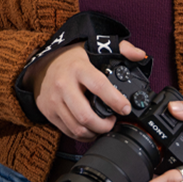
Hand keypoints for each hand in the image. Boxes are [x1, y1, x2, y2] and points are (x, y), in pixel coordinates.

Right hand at [26, 40, 145, 140]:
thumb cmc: (72, 59)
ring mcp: (54, 101)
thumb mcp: (95, 46)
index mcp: (78, 68)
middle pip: (86, 115)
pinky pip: (68, 131)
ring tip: (103, 126)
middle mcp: (63, 85)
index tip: (125, 108)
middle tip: (113, 122)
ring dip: (94, 132)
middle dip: (104, 125)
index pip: (98, 87)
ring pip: (77, 127)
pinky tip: (91, 129)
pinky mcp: (49, 112)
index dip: (115, 100)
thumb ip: (122, 49)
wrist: (42, 66)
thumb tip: (140, 55)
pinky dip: (82, 135)